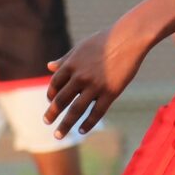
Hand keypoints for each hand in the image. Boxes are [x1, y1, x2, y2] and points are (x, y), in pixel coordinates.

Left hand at [47, 20, 151, 138]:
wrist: (129, 38)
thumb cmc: (105, 40)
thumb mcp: (81, 47)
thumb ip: (65, 59)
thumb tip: (49, 66)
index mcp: (71, 64)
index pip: (55, 84)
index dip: (51, 94)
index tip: (50, 101)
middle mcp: (80, 76)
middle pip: (61, 100)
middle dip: (52, 113)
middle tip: (46, 122)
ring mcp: (95, 86)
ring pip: (76, 110)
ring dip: (65, 125)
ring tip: (58, 136)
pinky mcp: (111, 92)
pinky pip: (96, 112)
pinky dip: (88, 123)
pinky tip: (81, 131)